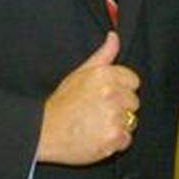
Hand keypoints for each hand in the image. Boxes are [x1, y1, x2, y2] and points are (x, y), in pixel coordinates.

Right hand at [37, 32, 140, 164]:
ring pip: (131, 121)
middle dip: (121, 108)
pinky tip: (98, 137)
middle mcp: (112, 93)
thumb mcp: (80, 73)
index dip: (121, 90)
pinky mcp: (113, 136)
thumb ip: (103, 54)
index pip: (133, 81)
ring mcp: (113, 116)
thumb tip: (114, 36)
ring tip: (96, 125)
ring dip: (118, 125)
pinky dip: (115, 142)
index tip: (105, 97)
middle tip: (98, 112)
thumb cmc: (62, 103)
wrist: (44, 132)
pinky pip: (126, 139)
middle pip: (134, 102)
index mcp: (105, 74)